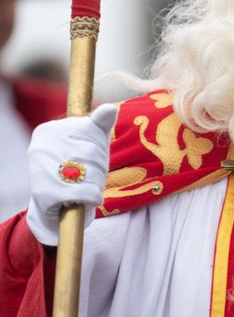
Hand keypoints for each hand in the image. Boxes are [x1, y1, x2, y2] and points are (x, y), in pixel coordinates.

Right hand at [26, 103, 117, 245]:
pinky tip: (91, 198)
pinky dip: (94, 196)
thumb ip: (99, 125)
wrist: (52, 208)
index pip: (90, 129)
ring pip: (90, 171)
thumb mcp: (89, 143)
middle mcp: (40, 147)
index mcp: (48, 130)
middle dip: (100, 167)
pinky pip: (85, 192)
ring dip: (98, 183)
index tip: (93, 157)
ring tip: (89, 187)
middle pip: (91, 151)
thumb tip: (111, 109)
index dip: (100, 147)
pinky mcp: (45, 194)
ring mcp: (40, 170)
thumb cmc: (74, 169)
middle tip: (92, 176)